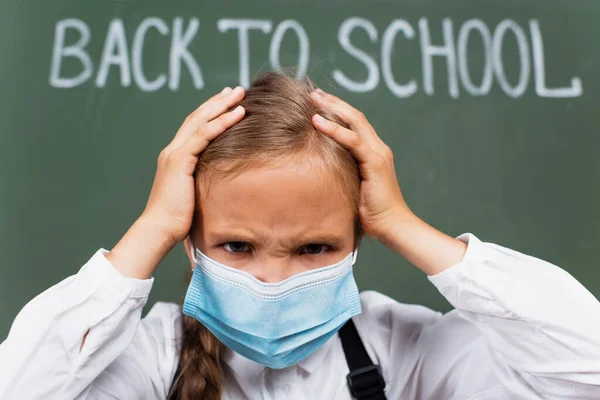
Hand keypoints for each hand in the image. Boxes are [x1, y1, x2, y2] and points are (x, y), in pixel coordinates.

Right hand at [143, 86, 245, 243]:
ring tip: (240, 94)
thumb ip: (202, 182)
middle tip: (237, 89)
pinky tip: (238, 114)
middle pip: (197, 117)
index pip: (194, 127)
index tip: (228, 102)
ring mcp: (175, 153)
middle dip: (218, 101)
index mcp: (175, 157)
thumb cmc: (177, 219)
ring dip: (222, 105)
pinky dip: (222, 122)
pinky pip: (204, 135)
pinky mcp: (180, 160)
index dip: (211, 112)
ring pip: (201, 121)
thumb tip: (221, 184)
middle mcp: (173, 150)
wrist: (159, 229)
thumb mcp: (193, 194)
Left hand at [309, 88, 410, 241]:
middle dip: (333, 102)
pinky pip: (352, 140)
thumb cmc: (372, 213)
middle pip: (355, 116)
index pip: (355, 124)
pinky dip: (334, 129)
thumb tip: (320, 170)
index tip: (318, 103)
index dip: (337, 111)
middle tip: (313, 93)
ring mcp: (378, 154)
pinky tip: (317, 121)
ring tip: (313, 99)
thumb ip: (344, 173)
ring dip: (332, 108)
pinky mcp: (375, 163)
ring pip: (354, 122)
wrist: (393, 226)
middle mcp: (378, 148)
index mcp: (374, 153)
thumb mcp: (353, 187)